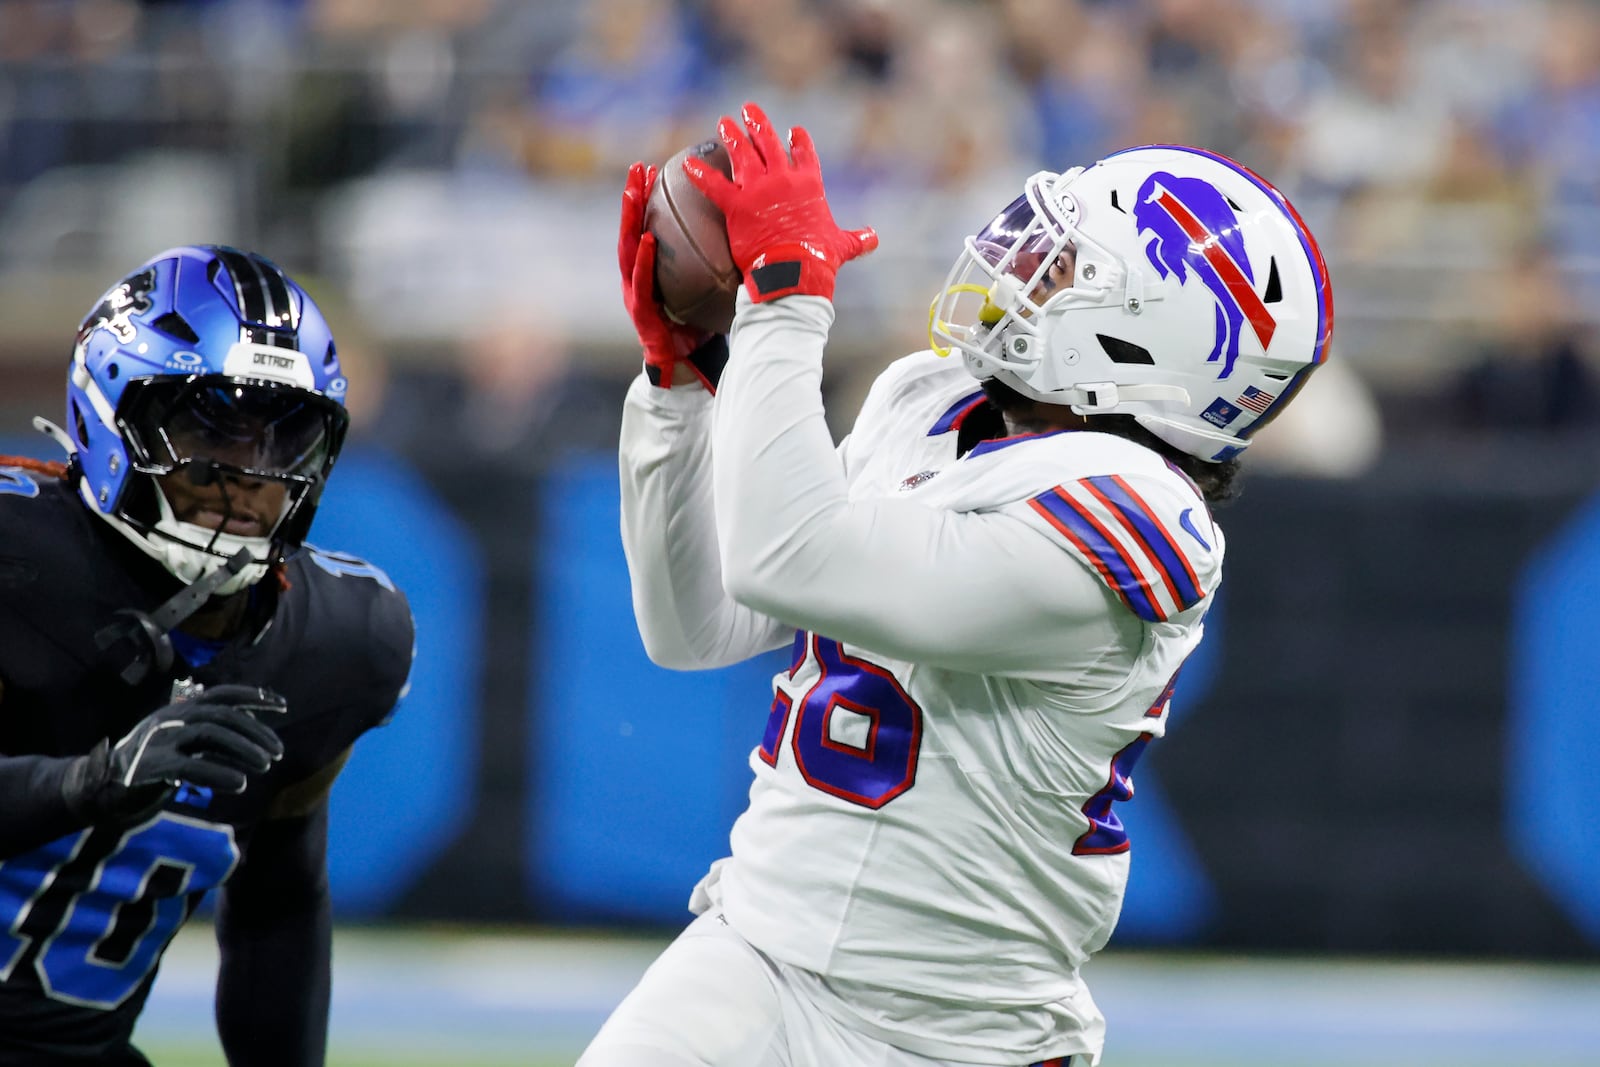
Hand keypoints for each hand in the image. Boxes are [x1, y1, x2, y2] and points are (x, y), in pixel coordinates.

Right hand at [62, 684, 286, 822]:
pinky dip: (220, 774)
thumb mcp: (181, 740)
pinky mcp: (152, 767)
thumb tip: (251, 726)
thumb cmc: (149, 763)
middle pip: (222, 716)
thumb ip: (210, 731)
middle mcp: (170, 719)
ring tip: (266, 765)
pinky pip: (193, 766)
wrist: (99, 787)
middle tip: (278, 752)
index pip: (222, 695)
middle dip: (255, 732)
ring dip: (244, 750)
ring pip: (211, 735)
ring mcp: (160, 741)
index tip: (283, 705)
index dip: (254, 697)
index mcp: (179, 709)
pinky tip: (240, 784)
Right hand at [618, 162, 725, 390]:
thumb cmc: (698, 328)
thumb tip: (748, 231)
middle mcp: (637, 278)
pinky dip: (643, 260)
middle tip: (638, 169)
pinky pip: (641, 282)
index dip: (647, 198)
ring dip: (629, 220)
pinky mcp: (640, 313)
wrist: (686, 370)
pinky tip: (648, 239)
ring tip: (632, 193)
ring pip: (628, 250)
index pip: (648, 226)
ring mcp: (635, 295)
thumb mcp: (707, 288)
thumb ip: (714, 262)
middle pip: (632, 230)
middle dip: (632, 198)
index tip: (653, 169)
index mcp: (651, 271)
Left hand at [682, 101, 876, 303]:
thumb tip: (875, 238)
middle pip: (769, 144)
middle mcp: (783, 179)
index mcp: (809, 184)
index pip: (805, 155)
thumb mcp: (842, 245)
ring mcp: (757, 189)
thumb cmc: (819, 258)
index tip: (794, 131)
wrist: (794, 270)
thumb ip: (857, 238)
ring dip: (732, 136)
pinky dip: (700, 173)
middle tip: (749, 109)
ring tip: (724, 123)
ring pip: (742, 155)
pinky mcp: (736, 205)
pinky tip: (688, 163)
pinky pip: (714, 185)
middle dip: (758, 124)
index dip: (799, 141)